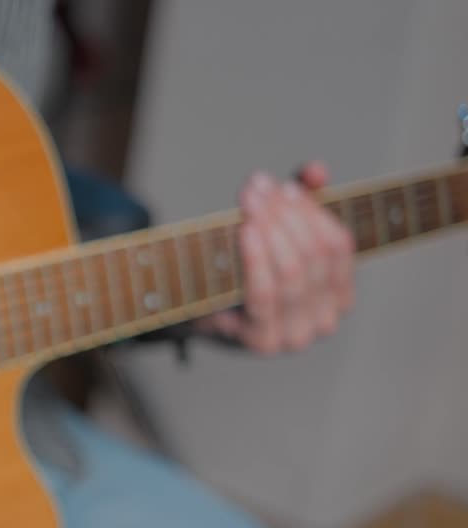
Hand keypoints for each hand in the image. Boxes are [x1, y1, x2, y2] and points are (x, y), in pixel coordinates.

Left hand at [195, 162, 354, 352]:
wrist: (201, 315)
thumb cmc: (245, 272)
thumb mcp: (277, 232)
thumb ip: (302, 200)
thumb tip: (316, 171)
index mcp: (340, 293)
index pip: (338, 245)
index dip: (313, 211)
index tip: (284, 185)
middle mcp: (326, 318)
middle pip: (313, 256)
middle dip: (285, 215)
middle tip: (256, 188)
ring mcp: (297, 334)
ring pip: (293, 274)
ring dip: (271, 230)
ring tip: (249, 202)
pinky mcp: (264, 341)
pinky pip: (264, 295)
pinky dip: (257, 260)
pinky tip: (246, 231)